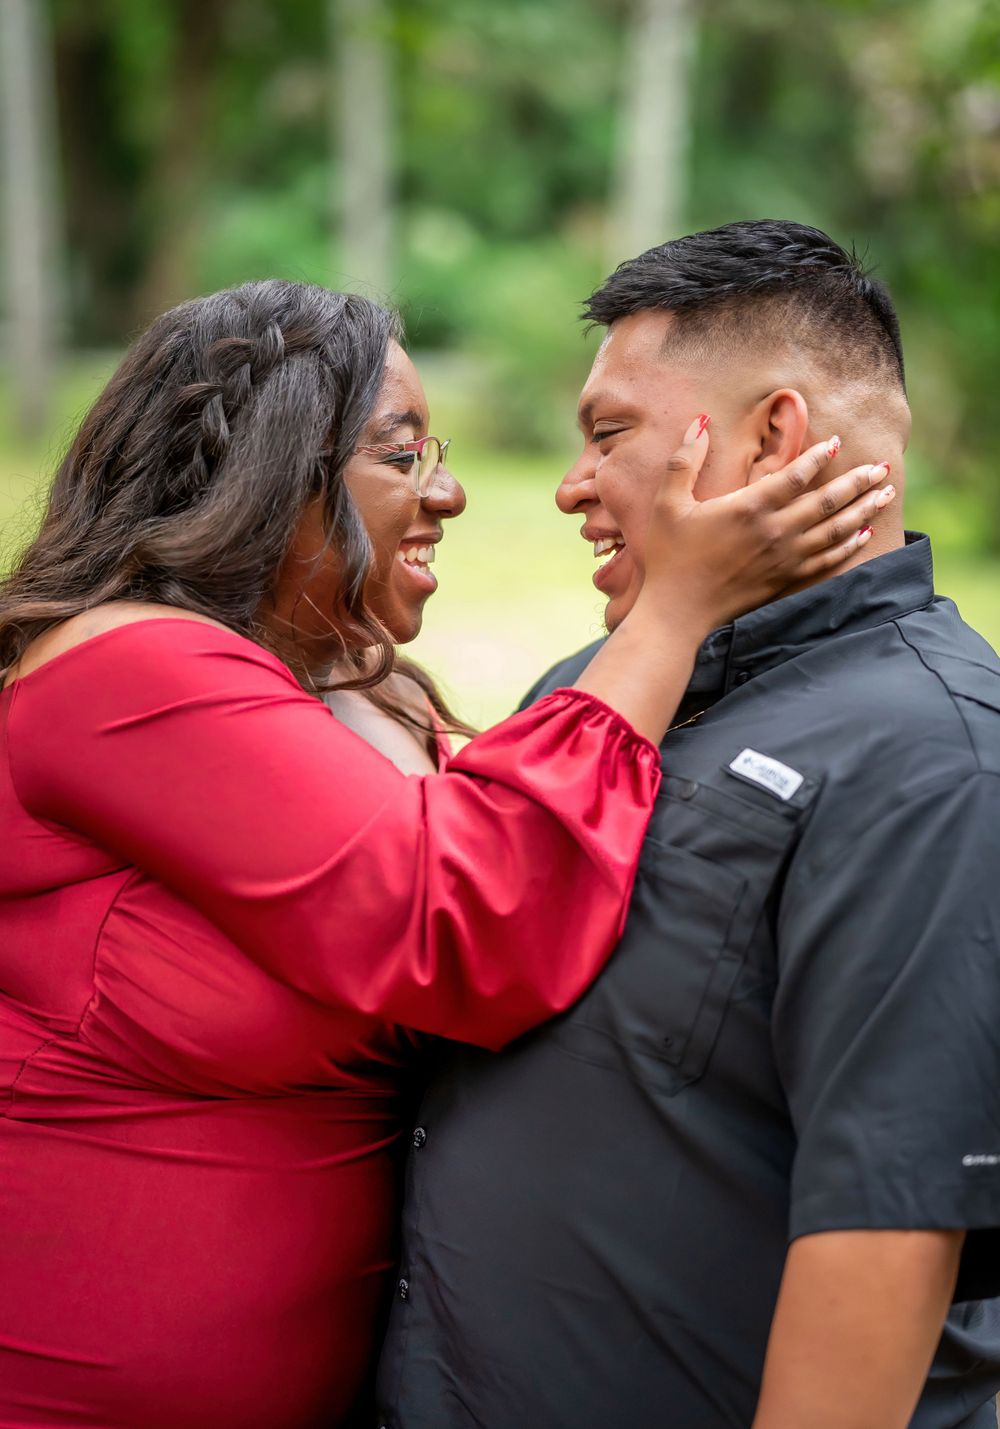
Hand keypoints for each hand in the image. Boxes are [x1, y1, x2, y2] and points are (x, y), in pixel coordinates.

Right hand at [637, 415, 895, 632]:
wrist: (677, 614)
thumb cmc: (669, 557)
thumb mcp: (668, 504)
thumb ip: (684, 461)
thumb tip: (698, 421)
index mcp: (748, 507)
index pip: (795, 475)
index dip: (820, 457)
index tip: (838, 442)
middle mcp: (774, 531)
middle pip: (827, 501)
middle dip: (858, 481)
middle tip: (883, 466)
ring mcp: (784, 558)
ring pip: (835, 530)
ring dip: (864, 510)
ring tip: (886, 493)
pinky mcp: (785, 580)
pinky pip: (827, 560)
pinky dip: (849, 545)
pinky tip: (865, 534)